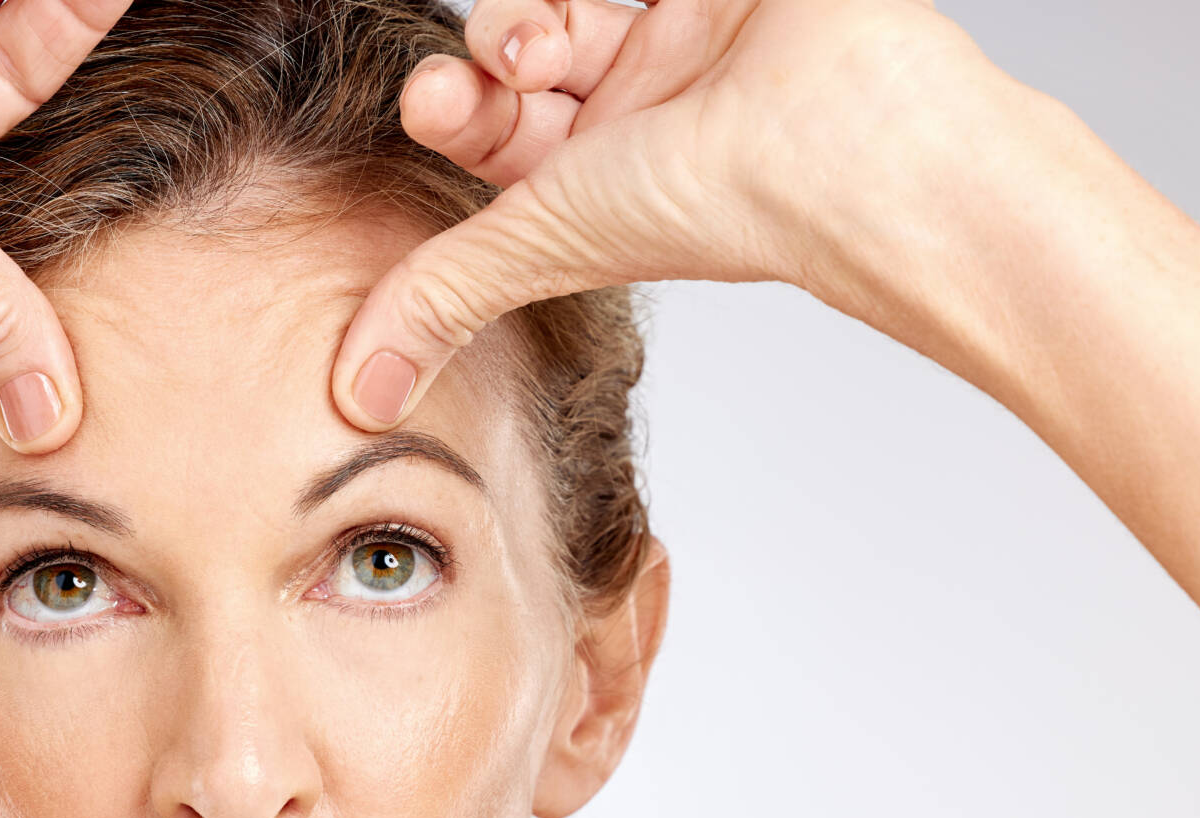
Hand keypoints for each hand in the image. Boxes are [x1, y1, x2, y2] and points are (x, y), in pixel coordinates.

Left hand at [330, 0, 999, 429]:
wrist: (843, 142)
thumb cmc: (716, 203)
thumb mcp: (541, 244)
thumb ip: (441, 301)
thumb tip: (356, 397)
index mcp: (597, 177)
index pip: (498, 130)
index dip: (452, 108)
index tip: (432, 101)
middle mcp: (639, 109)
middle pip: (524, 55)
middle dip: (486, 54)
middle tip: (491, 68)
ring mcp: (688, 36)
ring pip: (565, 2)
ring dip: (529, 13)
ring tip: (546, 40)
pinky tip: (593, 6)